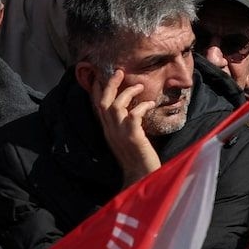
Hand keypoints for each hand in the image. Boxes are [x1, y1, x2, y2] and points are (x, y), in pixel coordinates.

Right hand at [94, 69, 161, 183]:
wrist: (142, 176)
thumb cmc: (138, 158)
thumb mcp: (127, 139)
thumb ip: (126, 126)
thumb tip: (131, 111)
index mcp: (108, 131)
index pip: (98, 107)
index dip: (98, 90)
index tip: (101, 76)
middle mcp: (111, 131)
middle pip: (103, 102)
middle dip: (109, 85)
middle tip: (119, 71)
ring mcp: (120, 134)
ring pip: (115, 106)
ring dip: (127, 93)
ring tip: (139, 86)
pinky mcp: (133, 137)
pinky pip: (134, 115)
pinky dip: (142, 106)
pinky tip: (150, 104)